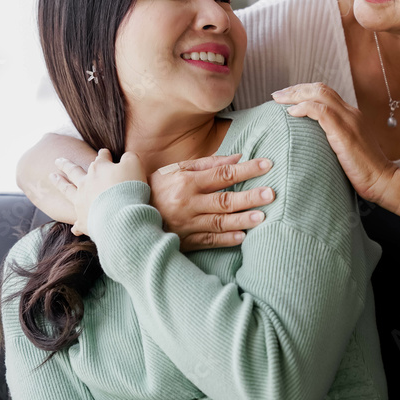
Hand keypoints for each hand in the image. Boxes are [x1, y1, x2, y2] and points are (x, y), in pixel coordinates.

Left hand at [51, 149, 146, 237]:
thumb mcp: (134, 164)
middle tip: (58, 160)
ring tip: (52, 177)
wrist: (121, 216)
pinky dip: (76, 226)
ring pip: (67, 189)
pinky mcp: (83, 220)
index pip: (101, 158)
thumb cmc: (129, 188)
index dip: (104, 155)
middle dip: (67, 164)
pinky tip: (74, 229)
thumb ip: (129, 157)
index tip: (104, 152)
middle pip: (74, 171)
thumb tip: (125, 157)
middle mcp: (87, 183)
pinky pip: (77, 223)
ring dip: (59, 183)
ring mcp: (82, 201)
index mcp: (99, 169)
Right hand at [149, 153, 275, 251]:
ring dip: (242, 220)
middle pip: (224, 200)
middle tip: (271, 194)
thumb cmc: (158, 187)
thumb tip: (237, 157)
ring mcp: (186, 224)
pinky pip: (209, 241)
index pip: (222, 174)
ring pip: (219, 222)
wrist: (128, 214)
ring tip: (262, 217)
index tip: (267, 165)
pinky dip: (226, 240)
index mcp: (186, 182)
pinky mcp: (185, 241)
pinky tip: (242, 237)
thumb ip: (208, 164)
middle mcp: (187, 203)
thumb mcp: (177, 170)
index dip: (246, 170)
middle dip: (249, 197)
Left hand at [271, 83, 398, 204]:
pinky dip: (304, 108)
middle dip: (295, 89)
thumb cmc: (363, 172)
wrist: (382, 181)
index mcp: (351, 115)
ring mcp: (349, 120)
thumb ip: (332, 140)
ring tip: (278, 100)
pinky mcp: (345, 132)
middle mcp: (350, 113)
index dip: (304, 92)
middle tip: (276, 95)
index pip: (326, 93)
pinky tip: (290, 113)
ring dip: (295, 95)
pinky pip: (321, 111)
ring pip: (319, 94)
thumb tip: (311, 143)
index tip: (286, 98)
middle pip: (320, 89)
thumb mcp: (346, 150)